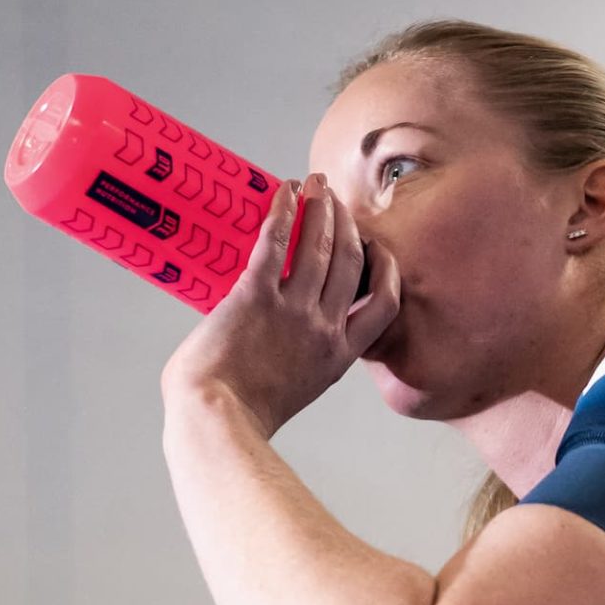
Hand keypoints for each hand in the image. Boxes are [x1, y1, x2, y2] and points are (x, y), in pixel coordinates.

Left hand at [160, 174, 400, 436]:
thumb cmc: (246, 413)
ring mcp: (293, 310)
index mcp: (339, 354)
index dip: (385, 269)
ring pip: (320, 246)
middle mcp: (325, 328)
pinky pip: (277, 242)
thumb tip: (292, 340)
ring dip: (321, 208)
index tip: (375, 247)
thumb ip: (308, 361)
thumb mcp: (299, 389)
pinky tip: (285, 192)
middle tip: (337, 201)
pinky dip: (283, 212)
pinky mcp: (256, 296)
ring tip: (316, 185)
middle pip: (351, 261)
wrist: (218, 419)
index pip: (383, 304)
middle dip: (348, 223)